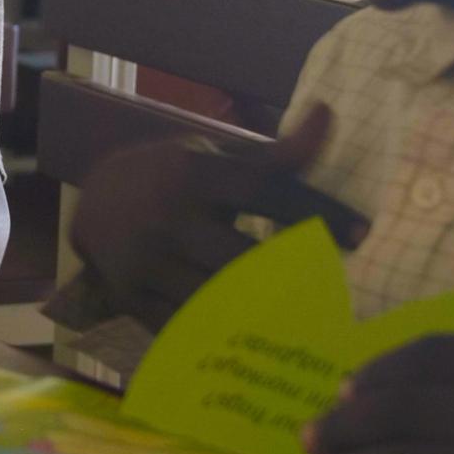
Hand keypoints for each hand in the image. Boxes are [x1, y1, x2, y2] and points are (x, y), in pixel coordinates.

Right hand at [66, 106, 361, 326]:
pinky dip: (226, 334)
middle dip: (294, 276)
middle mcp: (165, 216)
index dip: (315, 211)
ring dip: (265, 312)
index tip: (361, 234)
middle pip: (244, 257)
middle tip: (337, 290)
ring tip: (311, 322)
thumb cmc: (173, 175)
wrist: (93, 202)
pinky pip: (188, 324)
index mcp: (190, 173)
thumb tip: (328, 113)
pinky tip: (260, 341)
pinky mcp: (132, 299)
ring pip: (218, 298)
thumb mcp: (215, 155)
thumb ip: (274, 154)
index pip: (263, 191)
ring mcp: (145, 262)